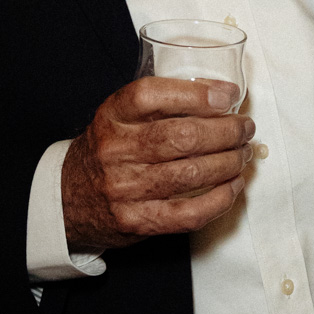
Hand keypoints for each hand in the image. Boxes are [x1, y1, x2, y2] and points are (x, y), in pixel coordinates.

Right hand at [61, 77, 254, 248]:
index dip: (196, 94)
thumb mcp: (121, 116)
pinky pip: (188, 213)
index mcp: (112, 116)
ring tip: (244, 153)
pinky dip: (219, 200)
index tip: (228, 95)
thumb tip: (221, 92)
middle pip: (181, 137)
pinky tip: (233, 186)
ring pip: (191, 175)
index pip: (151, 95)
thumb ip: (163, 102)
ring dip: (229, 162)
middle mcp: (116, 150)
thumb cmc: (108, 150)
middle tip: (245, 128)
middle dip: (226, 131)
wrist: (68, 199)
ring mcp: (124, 189)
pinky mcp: (136, 221)